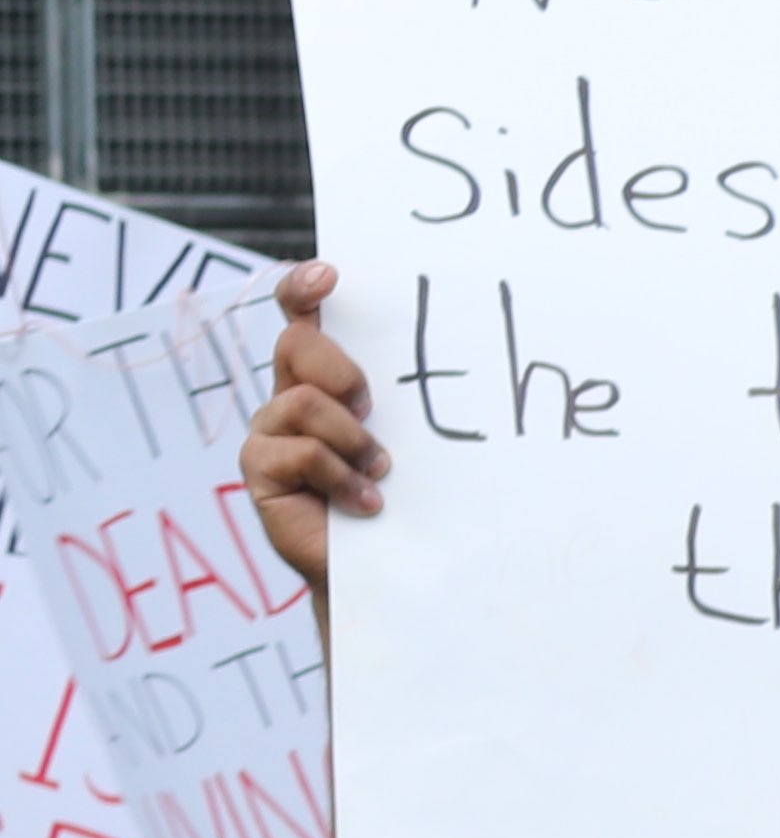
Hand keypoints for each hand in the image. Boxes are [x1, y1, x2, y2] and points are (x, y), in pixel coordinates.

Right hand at [240, 259, 382, 592]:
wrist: (385, 560)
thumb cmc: (406, 490)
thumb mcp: (410, 431)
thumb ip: (406, 391)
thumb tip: (463, 339)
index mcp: (323, 376)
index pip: (300, 316)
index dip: (304, 289)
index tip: (330, 276)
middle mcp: (289, 395)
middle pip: (295, 345)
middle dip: (341, 372)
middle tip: (372, 410)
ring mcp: (269, 431)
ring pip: (303, 402)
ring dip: (354, 439)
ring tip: (381, 471)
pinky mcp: (259, 469)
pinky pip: (301, 452)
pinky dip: (343, 477)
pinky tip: (366, 502)